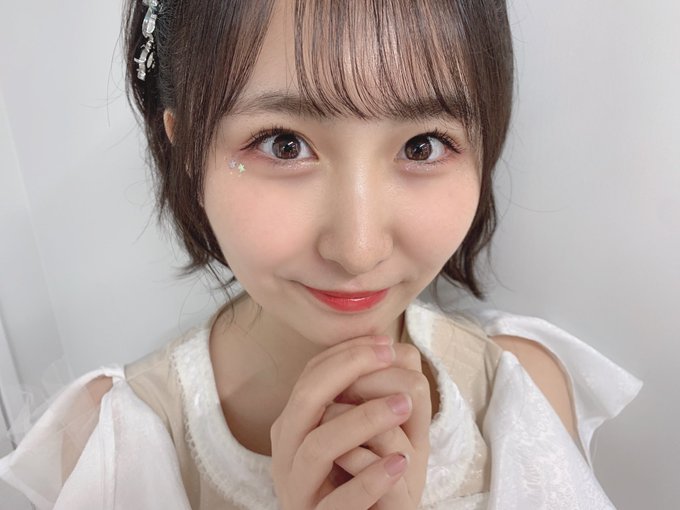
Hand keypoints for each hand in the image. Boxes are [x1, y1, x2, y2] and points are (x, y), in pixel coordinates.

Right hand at [270, 335, 413, 508]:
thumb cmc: (358, 482)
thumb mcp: (357, 437)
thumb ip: (360, 398)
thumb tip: (388, 349)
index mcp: (293, 427)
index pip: (310, 376)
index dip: (346, 353)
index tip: (385, 342)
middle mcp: (287, 454)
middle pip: (305, 399)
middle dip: (347, 369)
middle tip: (388, 357)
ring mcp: (298, 490)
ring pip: (316, 445)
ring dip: (362, 420)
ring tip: (404, 405)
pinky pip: (339, 501)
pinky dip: (369, 479)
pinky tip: (399, 463)